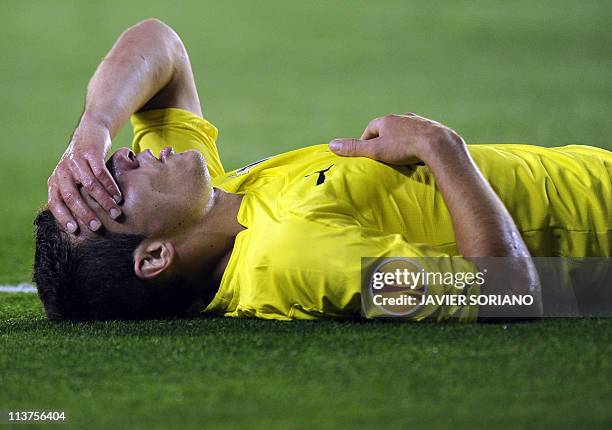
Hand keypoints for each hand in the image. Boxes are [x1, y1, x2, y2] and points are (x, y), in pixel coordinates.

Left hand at [47, 119, 121, 233]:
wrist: (91, 131)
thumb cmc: (84, 162)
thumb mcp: (74, 177)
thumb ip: (74, 194)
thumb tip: (82, 223)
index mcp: (56, 180)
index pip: (55, 202)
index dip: (63, 217)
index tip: (75, 230)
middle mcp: (63, 171)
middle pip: (71, 196)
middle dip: (85, 213)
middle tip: (97, 227)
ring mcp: (76, 161)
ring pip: (90, 186)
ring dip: (104, 201)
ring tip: (115, 213)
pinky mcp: (91, 153)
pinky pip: (101, 173)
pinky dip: (111, 186)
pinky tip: (119, 196)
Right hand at [328, 112, 464, 164]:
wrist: (438, 145)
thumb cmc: (404, 148)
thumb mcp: (375, 151)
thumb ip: (354, 149)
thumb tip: (330, 145)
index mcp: (387, 120)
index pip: (371, 129)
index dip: (367, 142)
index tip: (367, 155)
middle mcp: (403, 117)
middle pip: (388, 130)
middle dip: (385, 142)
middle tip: (384, 158)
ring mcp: (419, 122)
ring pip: (406, 132)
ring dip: (402, 143)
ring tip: (401, 158)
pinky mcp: (433, 130)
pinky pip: (421, 137)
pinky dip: (417, 145)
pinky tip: (419, 156)